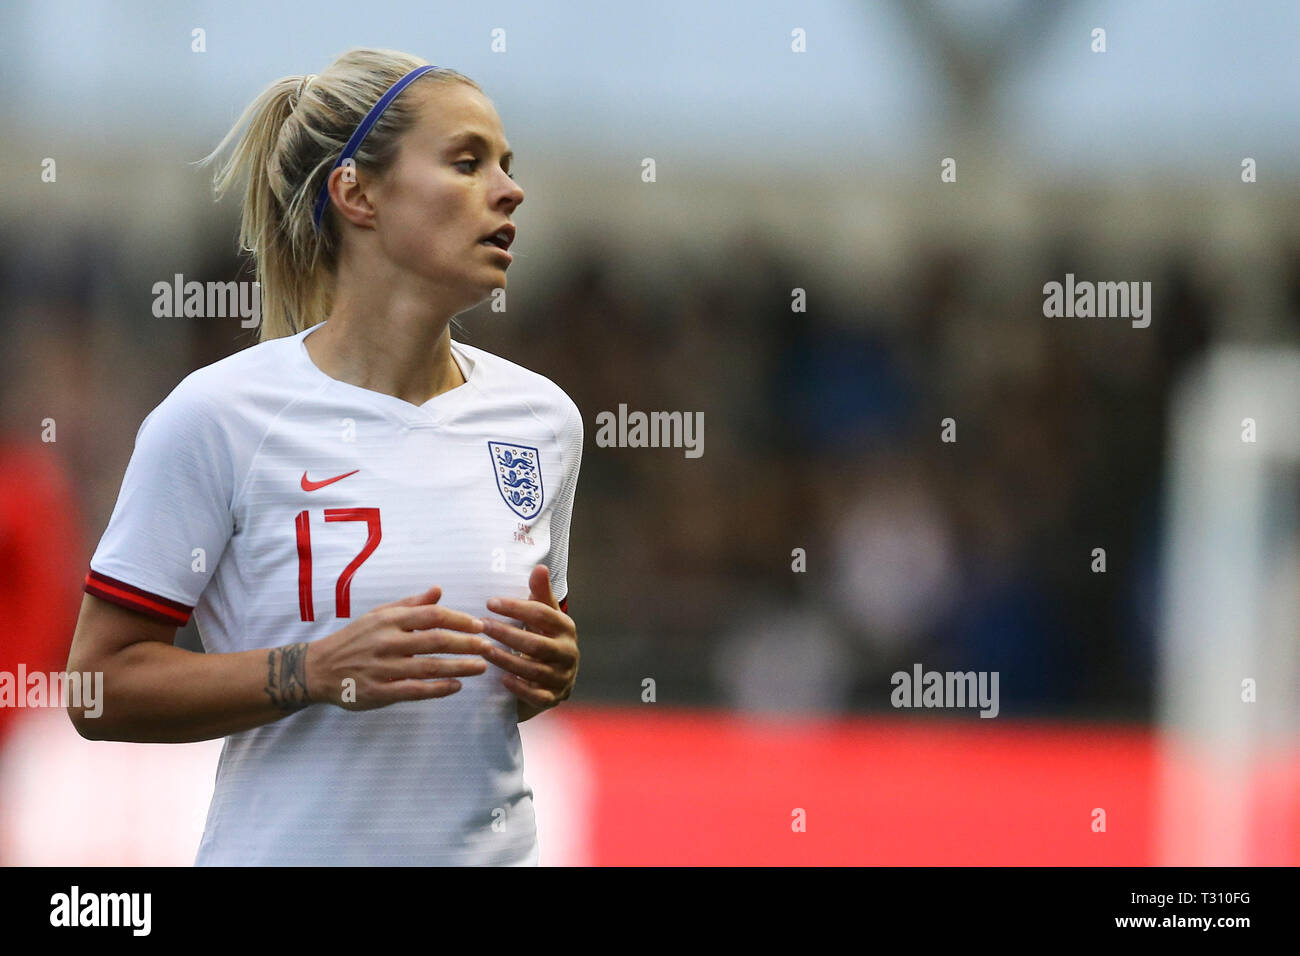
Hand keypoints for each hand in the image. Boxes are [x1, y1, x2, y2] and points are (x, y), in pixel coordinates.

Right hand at [307, 586, 492, 710]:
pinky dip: (438, 688)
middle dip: (466, 643)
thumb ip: (411, 604)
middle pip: (435, 640)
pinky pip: (414, 690)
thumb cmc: (355, 639)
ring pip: (428, 666)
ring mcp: (383, 667)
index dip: (459, 619)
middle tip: (488, 646)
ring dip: (459, 667)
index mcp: (389, 619)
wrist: (317, 668)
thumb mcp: (379, 615)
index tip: (479, 624)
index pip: (431, 615)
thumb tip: (439, 590)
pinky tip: (456, 687)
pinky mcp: (378, 692)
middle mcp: (387, 641)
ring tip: (481, 666)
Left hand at [481, 565, 578, 715]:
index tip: (490, 602)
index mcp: (566, 629)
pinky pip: (537, 695)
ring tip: (483, 650)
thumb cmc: (543, 639)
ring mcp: (562, 677)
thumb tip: (539, 567)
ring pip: (534, 670)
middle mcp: (569, 653)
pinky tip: (500, 679)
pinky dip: (519, 688)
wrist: (556, 679)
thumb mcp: (544, 617)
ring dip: (506, 660)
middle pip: (537, 644)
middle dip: (507, 634)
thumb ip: (540, 594)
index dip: (516, 608)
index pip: (542, 615)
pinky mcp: (554, 698)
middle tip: (481, 625)